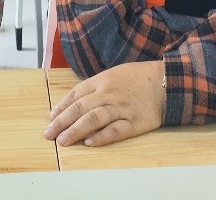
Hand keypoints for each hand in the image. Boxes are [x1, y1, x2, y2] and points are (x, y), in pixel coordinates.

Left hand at [44, 61, 165, 146]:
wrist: (166, 82)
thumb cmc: (138, 77)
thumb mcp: (114, 74)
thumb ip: (95, 86)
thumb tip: (76, 100)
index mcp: (102, 80)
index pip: (76, 94)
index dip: (62, 107)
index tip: (51, 118)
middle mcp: (109, 93)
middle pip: (81, 108)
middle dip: (62, 121)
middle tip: (49, 133)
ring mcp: (121, 108)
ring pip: (94, 119)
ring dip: (76, 130)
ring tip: (63, 141)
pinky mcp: (134, 122)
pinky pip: (115, 131)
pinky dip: (101, 137)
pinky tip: (89, 143)